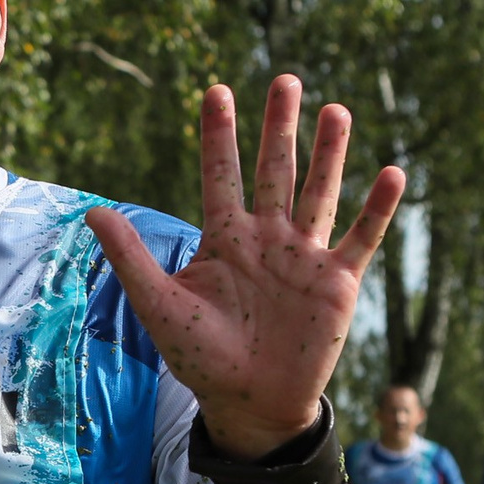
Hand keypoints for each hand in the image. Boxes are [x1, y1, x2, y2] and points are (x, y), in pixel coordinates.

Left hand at [87, 77, 404, 458]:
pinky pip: (360, 237)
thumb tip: (93, 212)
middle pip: (274, 171)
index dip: (219, 136)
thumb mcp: (161, 306)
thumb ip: (132, 258)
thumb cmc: (201, 357)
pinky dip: (377, 208)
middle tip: (285, 81)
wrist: (250, 403)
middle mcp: (267, 237)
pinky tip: (391, 173)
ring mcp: (304, 256)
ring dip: (329, 154)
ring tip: (334, 111)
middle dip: (279, 128)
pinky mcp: (337, 281)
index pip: (220, 175)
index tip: (217, 91)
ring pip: (319, 192)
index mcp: (225, 238)